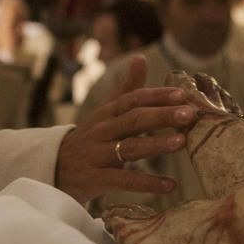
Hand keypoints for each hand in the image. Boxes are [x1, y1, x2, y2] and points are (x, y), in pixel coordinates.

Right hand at [55, 55, 198, 203]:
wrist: (54, 167)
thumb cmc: (88, 138)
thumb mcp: (105, 113)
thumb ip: (126, 89)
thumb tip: (141, 58)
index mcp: (106, 113)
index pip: (133, 99)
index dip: (157, 96)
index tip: (182, 94)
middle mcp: (101, 131)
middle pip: (133, 120)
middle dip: (162, 115)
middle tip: (189, 113)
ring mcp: (98, 155)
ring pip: (130, 148)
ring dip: (157, 144)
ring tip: (182, 142)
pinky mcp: (96, 179)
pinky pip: (125, 181)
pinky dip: (148, 183)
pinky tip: (171, 185)